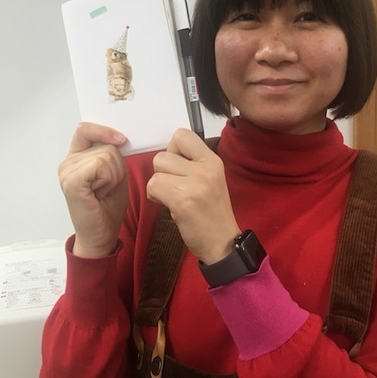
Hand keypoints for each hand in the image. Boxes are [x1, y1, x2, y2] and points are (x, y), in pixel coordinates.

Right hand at [58, 122, 128, 257]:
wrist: (101, 235)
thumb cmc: (107, 207)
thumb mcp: (115, 173)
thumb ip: (111, 154)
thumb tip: (118, 138)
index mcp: (76, 158)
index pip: (85, 129)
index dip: (104, 130)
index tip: (121, 140)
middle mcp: (67, 163)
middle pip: (105, 145)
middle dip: (117, 166)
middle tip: (107, 187)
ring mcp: (66, 172)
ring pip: (106, 156)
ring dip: (114, 176)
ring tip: (103, 192)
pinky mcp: (71, 182)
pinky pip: (100, 166)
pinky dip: (108, 180)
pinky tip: (100, 194)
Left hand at [146, 129, 239, 263]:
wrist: (222, 242)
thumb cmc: (211, 212)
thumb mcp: (210, 179)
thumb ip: (192, 163)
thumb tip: (168, 154)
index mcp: (212, 160)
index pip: (181, 135)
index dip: (172, 150)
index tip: (178, 167)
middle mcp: (205, 168)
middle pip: (163, 155)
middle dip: (162, 172)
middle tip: (175, 187)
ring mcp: (195, 184)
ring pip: (156, 171)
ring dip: (158, 185)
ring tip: (172, 197)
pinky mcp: (183, 200)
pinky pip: (153, 186)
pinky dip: (155, 196)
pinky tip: (168, 205)